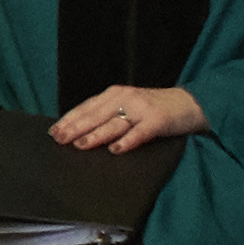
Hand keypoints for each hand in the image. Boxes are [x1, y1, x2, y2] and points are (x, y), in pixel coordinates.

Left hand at [55, 84, 211, 153]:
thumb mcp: (127, 104)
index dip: (69, 119)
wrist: (191, 103)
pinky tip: (115, 150)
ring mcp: (142, 109)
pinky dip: (127, 141)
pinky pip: (140, 132)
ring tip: (80, 145)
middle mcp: (125, 98)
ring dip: (96, 135)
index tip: (53, 131)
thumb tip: (78, 130)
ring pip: (114, 123)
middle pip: (95, 115)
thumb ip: (106, 113)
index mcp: (114, 94)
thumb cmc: (154, 108)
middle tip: (59, 139)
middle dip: (75, 128)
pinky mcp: (158, 121)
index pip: (86, 107)